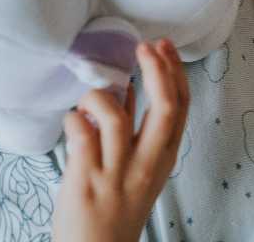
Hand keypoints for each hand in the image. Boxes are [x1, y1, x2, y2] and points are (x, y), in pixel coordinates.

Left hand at [52, 40, 189, 241]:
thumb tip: (131, 88)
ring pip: (116, 117)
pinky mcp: (88, 181)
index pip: (181, 106)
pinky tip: (72, 120)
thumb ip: (137, 129)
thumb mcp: (141, 167)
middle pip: (165, 106)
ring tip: (89, 99)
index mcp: (165, 155)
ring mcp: (118, 171)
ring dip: (100, 95)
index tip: (163, 47)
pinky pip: (82, 136)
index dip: (175, 72)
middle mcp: (147, 161)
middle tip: (144, 46)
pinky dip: (75, 118)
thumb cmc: (118, 207)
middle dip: (157, 69)